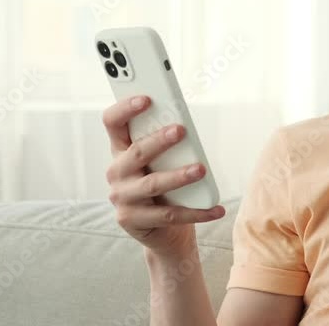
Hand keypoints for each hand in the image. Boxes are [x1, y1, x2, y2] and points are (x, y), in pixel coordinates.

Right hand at [103, 95, 225, 255]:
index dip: (125, 109)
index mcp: (120, 150)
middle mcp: (116, 172)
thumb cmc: (165, 188)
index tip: (147, 99)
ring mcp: (122, 198)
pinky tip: (215, 209)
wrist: (163, 231)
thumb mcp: (163, 162)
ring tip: (201, 170)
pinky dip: (196, 212)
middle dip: (158, 140)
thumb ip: (169, 145)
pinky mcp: (133, 221)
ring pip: (152, 184)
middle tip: (181, 130)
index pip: (113, 123)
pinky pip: (169, 215)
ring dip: (178, 176)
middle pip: (135, 152)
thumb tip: (185, 125)